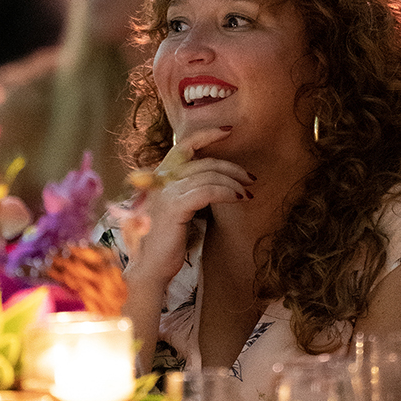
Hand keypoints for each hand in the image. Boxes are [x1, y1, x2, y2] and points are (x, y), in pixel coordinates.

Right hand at [125, 127, 254, 291]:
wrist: (150, 269)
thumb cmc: (167, 243)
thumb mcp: (178, 211)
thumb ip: (190, 192)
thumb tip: (219, 181)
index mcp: (159, 178)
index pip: (183, 146)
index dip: (206, 135)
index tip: (228, 131)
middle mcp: (160, 180)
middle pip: (203, 162)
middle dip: (231, 167)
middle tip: (250, 179)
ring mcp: (166, 192)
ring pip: (208, 175)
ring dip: (233, 183)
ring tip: (248, 193)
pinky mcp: (174, 207)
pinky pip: (208, 191)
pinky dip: (227, 192)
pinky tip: (239, 199)